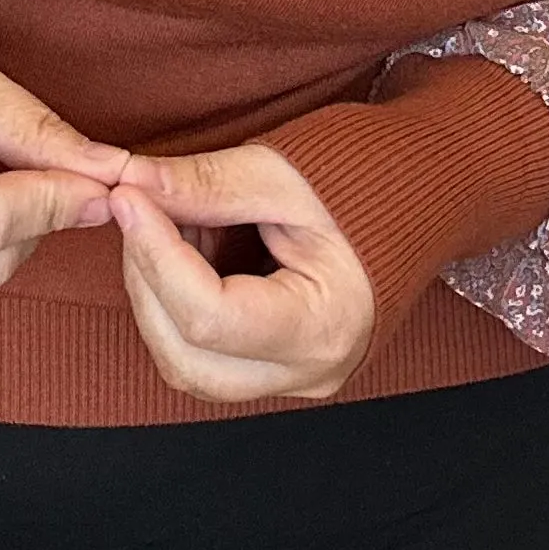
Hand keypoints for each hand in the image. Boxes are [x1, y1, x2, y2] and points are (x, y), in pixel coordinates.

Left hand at [111, 142, 375, 404]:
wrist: (422, 194)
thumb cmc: (370, 177)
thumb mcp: (282, 171)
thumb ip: (202, 185)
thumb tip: (129, 185)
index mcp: (324, 326)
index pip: (209, 316)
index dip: (155, 253)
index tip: (126, 196)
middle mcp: (310, 371)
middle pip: (187, 355)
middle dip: (146, 277)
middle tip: (139, 205)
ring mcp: (294, 378)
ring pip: (186, 364)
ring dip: (156, 293)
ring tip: (175, 221)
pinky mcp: (278, 366)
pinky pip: (203, 355)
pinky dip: (177, 303)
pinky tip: (193, 246)